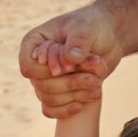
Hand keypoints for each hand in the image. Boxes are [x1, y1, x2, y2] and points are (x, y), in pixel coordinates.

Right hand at [17, 4, 123, 118]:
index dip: (47, 71)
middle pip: (41, 85)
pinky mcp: (57, 91)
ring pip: (49, 99)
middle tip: (94, 78)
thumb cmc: (93, 25)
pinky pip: (50, 110)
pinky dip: (65, 110)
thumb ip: (78, 41)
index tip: (70, 66)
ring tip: (97, 84)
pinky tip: (81, 105)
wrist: (108, 37)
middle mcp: (36, 63)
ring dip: (74, 94)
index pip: (29, 66)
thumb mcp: (86, 27)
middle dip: (69, 83)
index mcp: (34, 42)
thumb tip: (71, 59)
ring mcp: (45, 78)